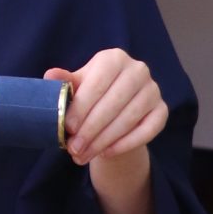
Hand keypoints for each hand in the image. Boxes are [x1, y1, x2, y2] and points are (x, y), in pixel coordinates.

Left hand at [45, 48, 167, 168]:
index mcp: (113, 58)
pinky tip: (106, 153)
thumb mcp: (77, 86)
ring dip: (104, 140)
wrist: (115, 111)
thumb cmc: (92, 95)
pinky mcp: (162, 110)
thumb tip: (50, 75)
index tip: (68, 127)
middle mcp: (137, 70)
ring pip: (129, 119)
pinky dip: (126, 143)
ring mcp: (153, 90)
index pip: (97, 83)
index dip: (82, 107)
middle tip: (74, 148)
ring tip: (83, 155)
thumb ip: (64, 82)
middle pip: (113, 103)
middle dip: (91, 129)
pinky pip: (147, 130)